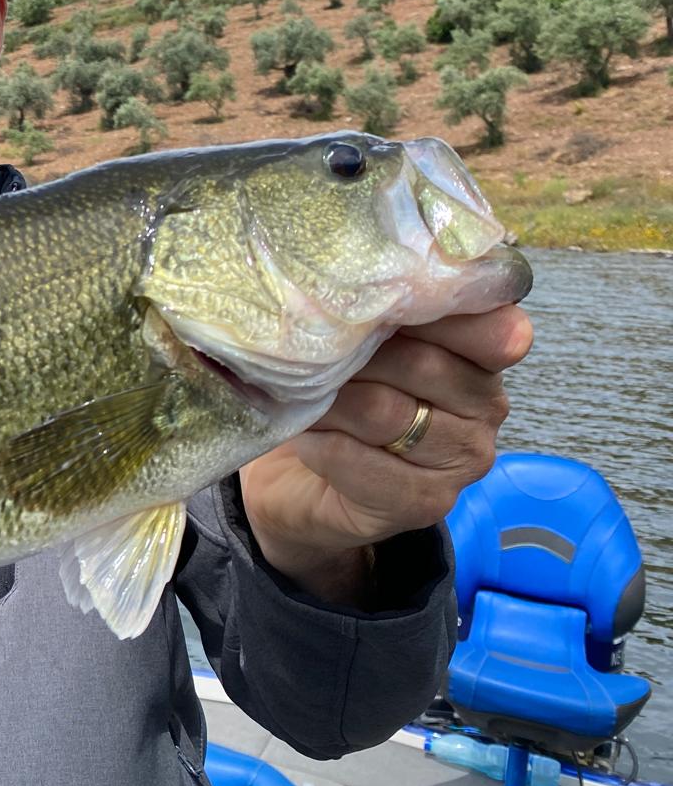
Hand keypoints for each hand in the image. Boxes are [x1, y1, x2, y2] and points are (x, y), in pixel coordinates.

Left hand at [240, 305, 532, 597]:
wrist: (300, 479)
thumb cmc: (335, 388)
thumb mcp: (356, 334)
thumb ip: (375, 305)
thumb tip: (347, 282)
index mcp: (484, 348)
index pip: (486, 321)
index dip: (423, 305)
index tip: (362, 294)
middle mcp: (487, 403)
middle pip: (422, 362)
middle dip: (352, 353)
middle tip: (306, 350)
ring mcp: (463, 457)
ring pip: (387, 412)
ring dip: (329, 401)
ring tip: (299, 391)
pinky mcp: (428, 503)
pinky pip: (365, 464)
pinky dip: (321, 445)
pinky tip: (305, 436)